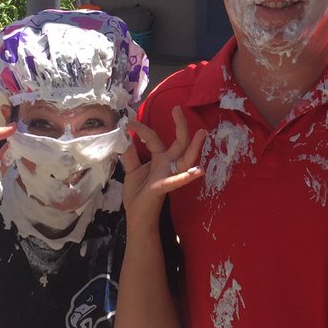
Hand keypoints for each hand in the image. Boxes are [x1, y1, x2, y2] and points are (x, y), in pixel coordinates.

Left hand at [123, 107, 204, 227]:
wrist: (137, 218)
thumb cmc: (138, 195)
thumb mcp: (132, 171)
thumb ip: (130, 155)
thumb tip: (125, 137)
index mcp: (159, 159)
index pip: (154, 139)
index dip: (142, 129)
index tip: (128, 123)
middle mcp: (167, 165)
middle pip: (179, 143)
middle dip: (180, 126)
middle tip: (178, 108)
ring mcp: (168, 175)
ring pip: (185, 159)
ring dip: (193, 147)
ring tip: (201, 133)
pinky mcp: (164, 187)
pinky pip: (176, 181)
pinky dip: (186, 177)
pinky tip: (197, 172)